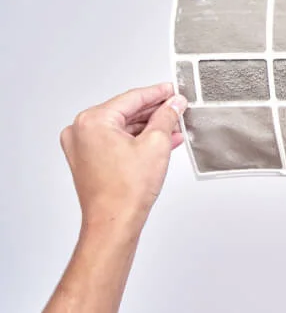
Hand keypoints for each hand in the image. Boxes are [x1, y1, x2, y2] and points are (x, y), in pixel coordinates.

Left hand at [60, 83, 187, 235]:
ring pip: (122, 127)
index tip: (173, 91)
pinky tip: (161, 140)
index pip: (132, 98)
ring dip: (149, 127)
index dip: (158, 93)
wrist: (114, 222)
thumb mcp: (156, 144)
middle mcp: (81, 131)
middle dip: (154, 111)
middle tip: (176, 107)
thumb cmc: (126, 191)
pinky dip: (137, 140)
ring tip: (174, 126)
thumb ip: (166, 117)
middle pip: (126, 111)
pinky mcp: (88, 160)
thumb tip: (173, 104)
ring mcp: (82, 147)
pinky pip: (116, 141)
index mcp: (92, 121)